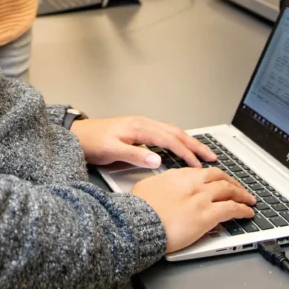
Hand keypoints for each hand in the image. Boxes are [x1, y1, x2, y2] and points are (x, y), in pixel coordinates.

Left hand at [69, 116, 216, 168]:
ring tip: (202, 153)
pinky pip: (164, 134)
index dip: (186, 152)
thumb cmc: (91, 141)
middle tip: (211, 156)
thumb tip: (157, 160)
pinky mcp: (138, 130)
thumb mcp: (111, 151)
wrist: (77, 134)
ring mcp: (141, 126)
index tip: (198, 164)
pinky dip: (177, 140)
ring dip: (188, 142)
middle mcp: (142, 123)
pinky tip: (181, 148)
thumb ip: (135, 155)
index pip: (169, 140)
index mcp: (139, 127)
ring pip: (171, 132)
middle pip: (175, 132)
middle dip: (195, 144)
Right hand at [132, 168, 255, 252]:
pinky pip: (232, 209)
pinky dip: (243, 210)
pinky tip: (248, 213)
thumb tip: (162, 190)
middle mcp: (192, 183)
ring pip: (229, 191)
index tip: (219, 180)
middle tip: (239, 188)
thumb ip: (160, 186)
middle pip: (219, 177)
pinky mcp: (207, 215)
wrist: (139, 223)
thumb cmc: (139, 209)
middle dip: (232, 183)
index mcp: (177, 176)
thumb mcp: (146, 188)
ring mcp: (201, 198)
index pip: (202, 172)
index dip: (214, 176)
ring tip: (249, 200)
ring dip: (242, 195)